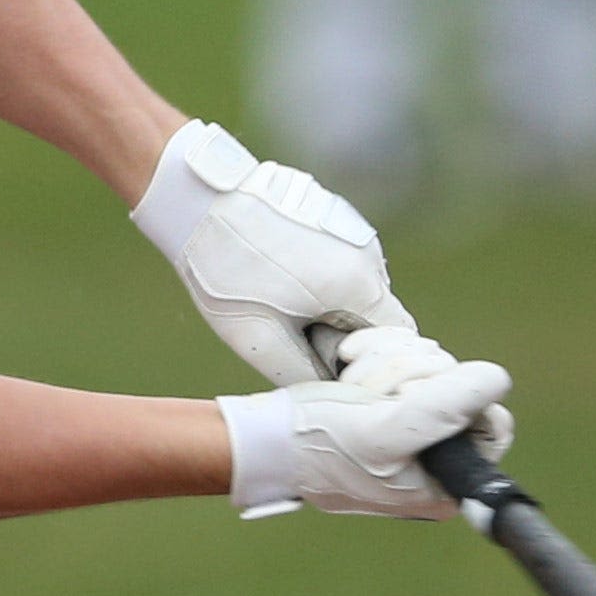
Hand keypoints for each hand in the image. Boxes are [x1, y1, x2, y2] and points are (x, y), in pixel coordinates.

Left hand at [133, 118, 410, 386]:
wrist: (198, 201)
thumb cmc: (225, 270)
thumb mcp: (258, 338)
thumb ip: (301, 374)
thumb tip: (328, 394)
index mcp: (359, 284)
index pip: (398, 337)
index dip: (369, 360)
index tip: (328, 363)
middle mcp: (368, 252)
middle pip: (377, 312)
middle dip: (345, 332)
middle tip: (293, 332)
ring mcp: (352, 228)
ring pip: (358, 285)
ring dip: (332, 303)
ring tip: (279, 300)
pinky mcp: (334, 215)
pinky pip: (341, 260)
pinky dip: (322, 276)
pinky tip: (277, 273)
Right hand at [218, 331, 512, 519]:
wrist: (262, 436)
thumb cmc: (316, 442)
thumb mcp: (384, 428)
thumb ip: (445, 407)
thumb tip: (498, 378)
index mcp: (444, 482)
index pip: (490, 421)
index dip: (454, 394)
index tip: (407, 398)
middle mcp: (436, 458)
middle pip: (458, 385)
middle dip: (406, 374)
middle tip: (364, 393)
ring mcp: (412, 428)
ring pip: (432, 365)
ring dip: (387, 361)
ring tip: (351, 382)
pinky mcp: (390, 402)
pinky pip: (407, 356)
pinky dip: (378, 350)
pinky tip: (348, 361)